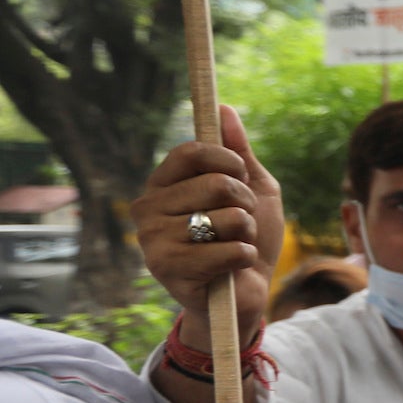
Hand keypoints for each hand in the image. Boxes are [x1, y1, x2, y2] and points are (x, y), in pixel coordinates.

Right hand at [129, 105, 282, 346]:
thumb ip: (238, 153)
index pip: (192, 151)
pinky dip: (244, 258)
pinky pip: (229, 250)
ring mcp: (152, 239)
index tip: (241, 176)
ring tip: (233, 247)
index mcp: (164, 184)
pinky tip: (231, 269)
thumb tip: (225, 109)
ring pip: (227, 218)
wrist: (248, 293)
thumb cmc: (247, 238)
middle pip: (216, 184)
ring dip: (246, 234)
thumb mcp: (253, 190)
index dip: (228, 161)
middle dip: (246, 204)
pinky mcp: (166, 270)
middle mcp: (148, 207)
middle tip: (240, 223)